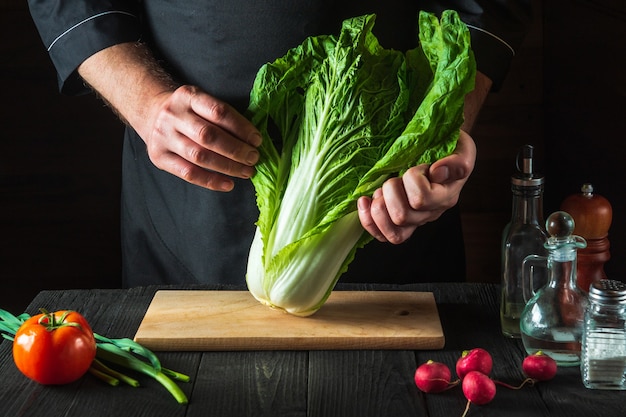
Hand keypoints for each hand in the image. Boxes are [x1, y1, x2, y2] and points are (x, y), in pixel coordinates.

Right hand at [142, 85, 261, 190]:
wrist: (151, 113)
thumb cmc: (188, 111)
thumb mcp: (201, 102)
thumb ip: (222, 116)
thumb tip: (253, 140)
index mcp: (188, 96)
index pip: (219, 112)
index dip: (241, 128)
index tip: (257, 140)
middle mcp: (173, 115)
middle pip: (208, 136)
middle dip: (236, 150)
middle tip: (254, 158)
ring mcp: (163, 136)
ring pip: (199, 156)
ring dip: (228, 167)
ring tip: (246, 171)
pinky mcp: (159, 157)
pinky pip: (188, 173)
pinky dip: (211, 181)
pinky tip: (228, 184)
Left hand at [357, 130, 475, 243]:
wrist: (442, 152)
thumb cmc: (450, 148)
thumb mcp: (462, 148)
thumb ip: (457, 162)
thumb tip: (437, 173)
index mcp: (446, 195)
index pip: (421, 198)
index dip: (410, 180)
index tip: (414, 167)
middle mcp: (432, 212)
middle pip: (402, 216)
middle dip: (389, 193)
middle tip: (392, 178)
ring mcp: (416, 221)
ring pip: (394, 233)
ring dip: (379, 208)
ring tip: (380, 192)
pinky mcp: (401, 224)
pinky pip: (384, 236)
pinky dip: (369, 221)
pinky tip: (364, 202)